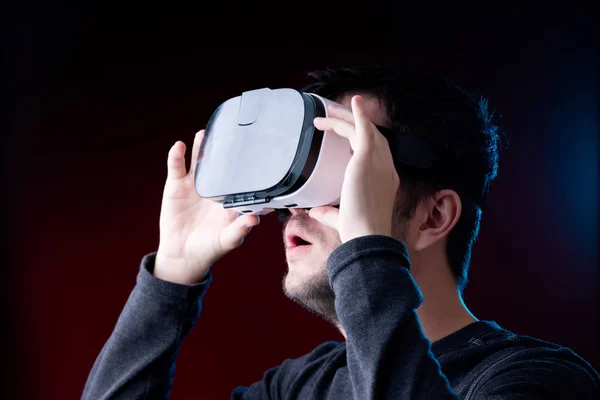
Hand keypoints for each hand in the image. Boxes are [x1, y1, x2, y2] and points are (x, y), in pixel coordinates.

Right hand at [155, 130, 271, 283]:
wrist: (182, 255)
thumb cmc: (210, 248)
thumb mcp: (227, 240)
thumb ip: (240, 229)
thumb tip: (255, 219)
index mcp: (230, 198)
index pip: (241, 178)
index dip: (247, 166)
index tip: (256, 151)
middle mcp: (215, 188)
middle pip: (221, 164)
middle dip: (225, 149)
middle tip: (232, 132)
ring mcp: (195, 185)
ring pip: (199, 161)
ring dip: (201, 146)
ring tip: (205, 132)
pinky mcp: (177, 186)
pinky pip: (177, 167)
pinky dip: (176, 156)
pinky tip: (179, 146)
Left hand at [308, 95, 399, 242]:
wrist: (367, 237)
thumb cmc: (358, 232)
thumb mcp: (341, 218)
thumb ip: (329, 212)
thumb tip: (314, 210)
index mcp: (384, 181)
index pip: (376, 155)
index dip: (362, 141)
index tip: (347, 136)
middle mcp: (386, 169)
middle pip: (371, 137)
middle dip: (353, 123)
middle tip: (334, 116)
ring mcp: (379, 162)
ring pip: (364, 130)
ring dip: (346, 118)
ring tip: (327, 111)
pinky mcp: (368, 159)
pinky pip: (365, 129)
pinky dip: (359, 114)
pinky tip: (353, 101)